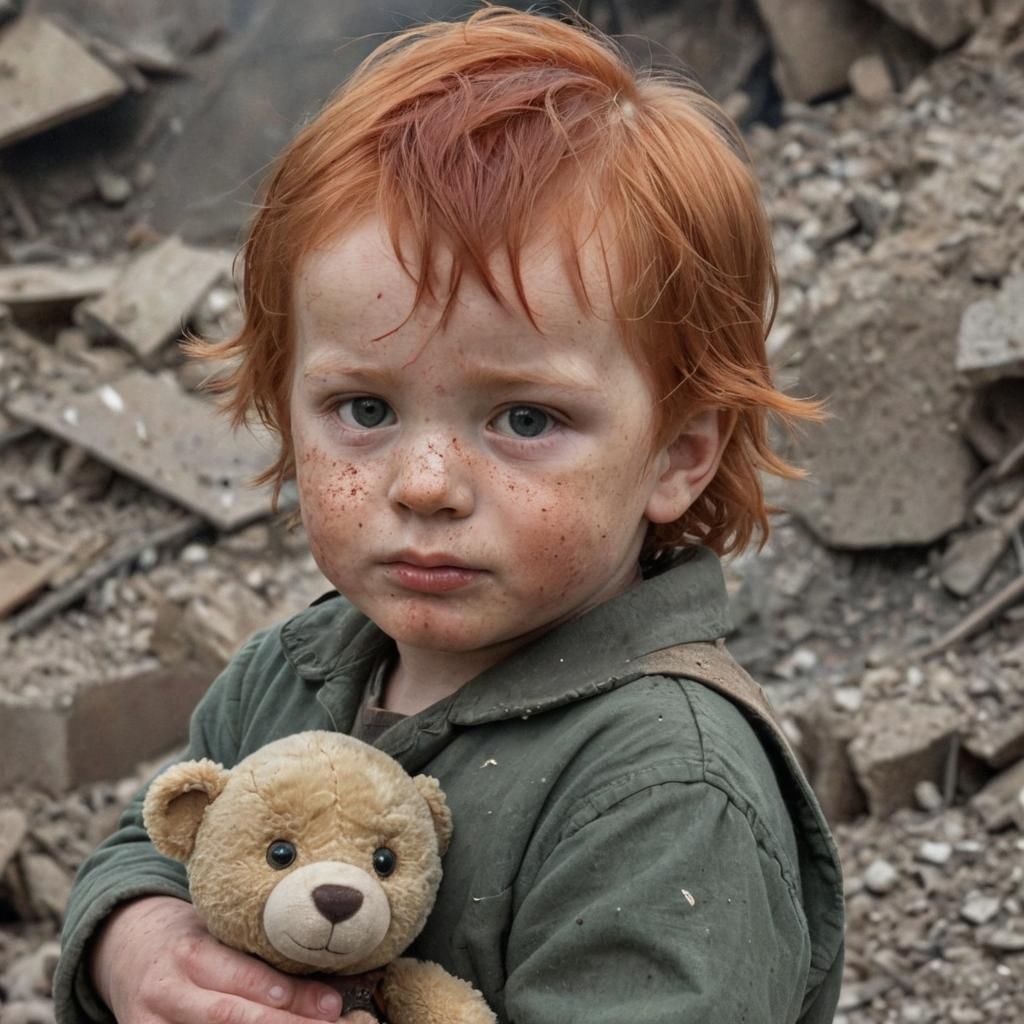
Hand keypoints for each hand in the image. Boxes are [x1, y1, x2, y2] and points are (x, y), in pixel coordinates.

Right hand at [89, 895, 373, 1022]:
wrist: (127, 950)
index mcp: (188, 953)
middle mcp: (166, 993)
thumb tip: (323, 957)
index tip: (330, 1003)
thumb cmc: (190, 937)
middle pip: (229, 1018)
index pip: (241, 979)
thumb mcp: (216, 929)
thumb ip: (255, 946)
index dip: (286, 995)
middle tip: (330, 1023)